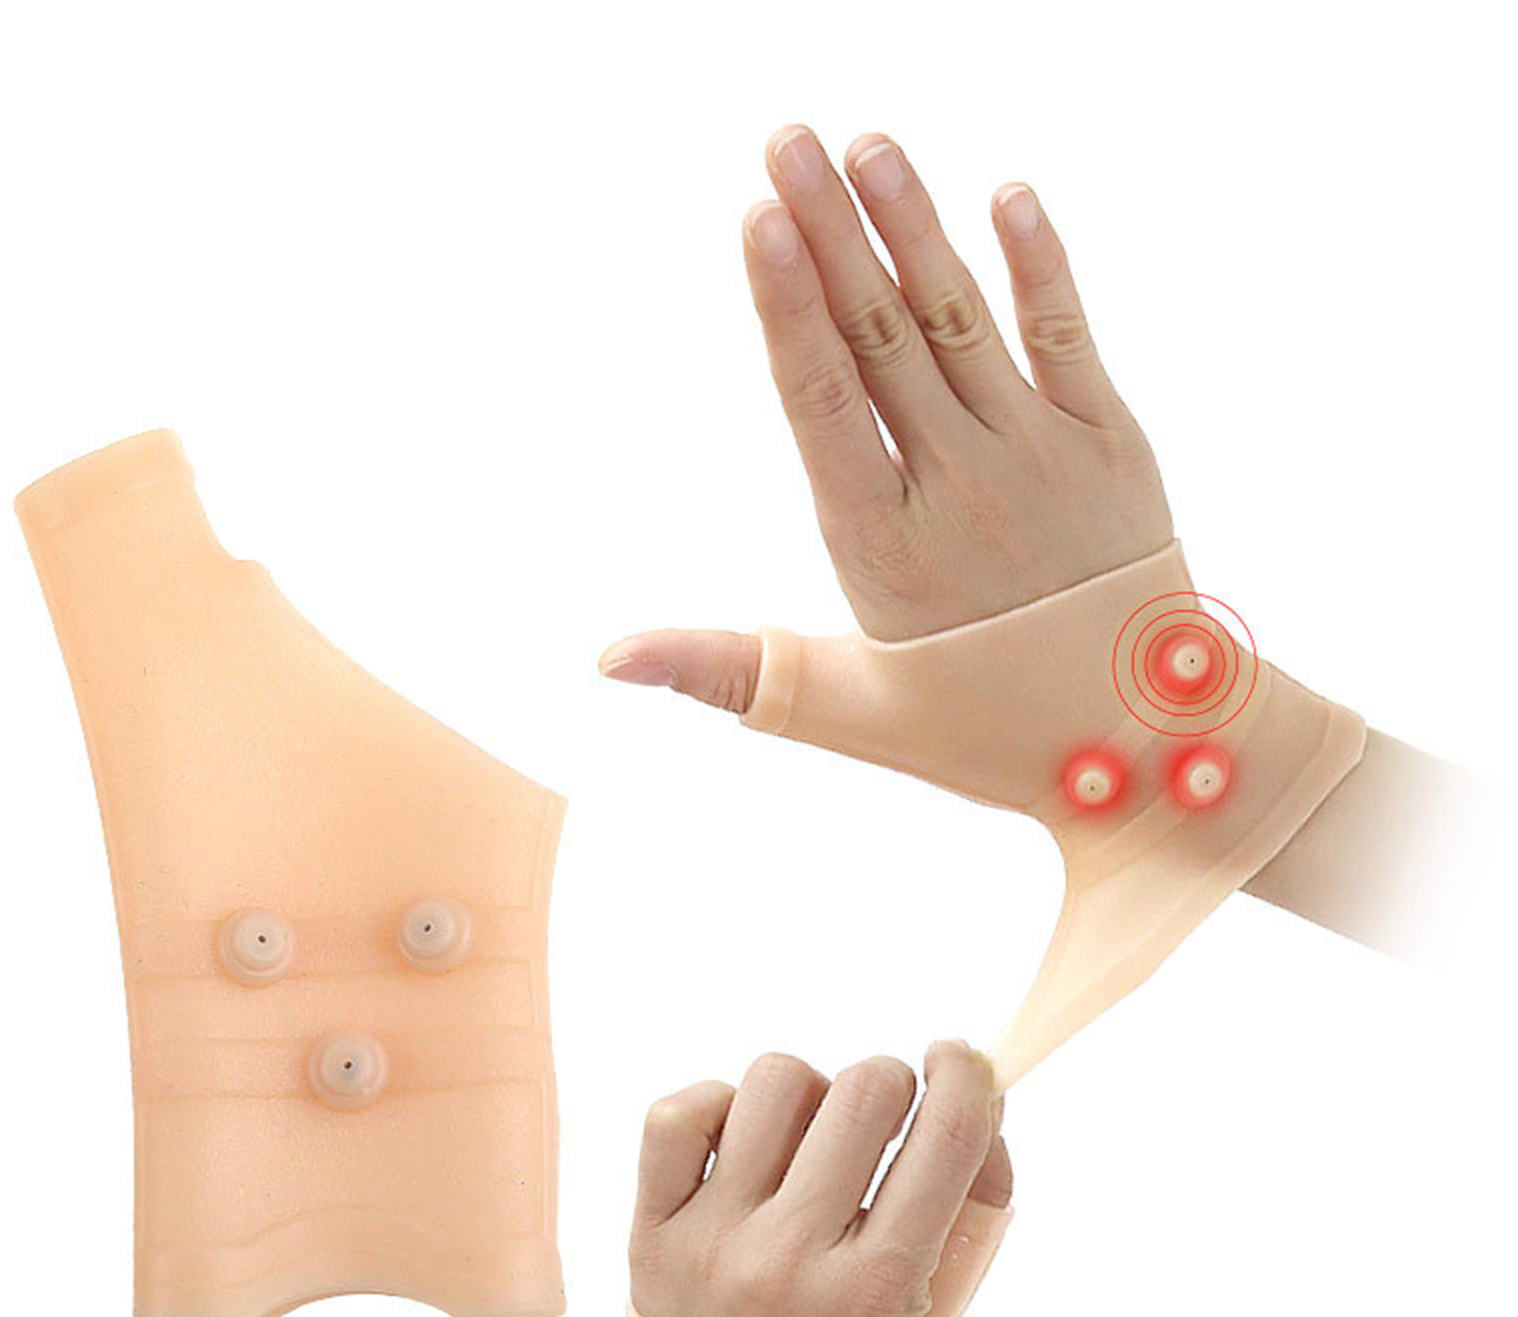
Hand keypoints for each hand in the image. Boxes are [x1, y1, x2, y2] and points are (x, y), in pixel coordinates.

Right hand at [601, 125, 1171, 703]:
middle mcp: (960, 485)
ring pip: (959, 320)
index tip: (758, 217)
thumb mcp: (843, 709)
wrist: (1141, 747)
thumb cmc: (979, 730)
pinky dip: (1037, 264)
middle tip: (785, 139)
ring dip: (911, 226)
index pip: (821, 401)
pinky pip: (1069, 336)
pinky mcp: (1111, 444)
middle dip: (828, 231)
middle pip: (879, 337)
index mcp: (882, 545)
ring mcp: (1041, 455)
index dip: (786, 305)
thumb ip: (725, 668)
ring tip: (865, 144)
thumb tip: (605, 659)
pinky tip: (1004, 193)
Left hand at [630, 1041, 1010, 1316]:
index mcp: (875, 1295)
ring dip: (809, 1097)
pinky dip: (717, 1106)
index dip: (966, 1075)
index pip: (945, 1137)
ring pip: (776, 1082)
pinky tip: (741, 1146)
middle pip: (865, 1091)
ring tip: (806, 1145)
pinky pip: (679, 1111)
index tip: (960, 1061)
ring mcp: (712, 1243)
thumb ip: (973, 1211)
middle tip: (886, 1119)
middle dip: (891, 1085)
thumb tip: (985, 1098)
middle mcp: (789, 1263)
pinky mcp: (649, 1230)